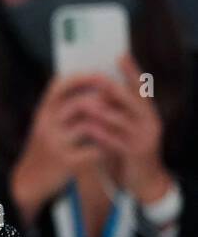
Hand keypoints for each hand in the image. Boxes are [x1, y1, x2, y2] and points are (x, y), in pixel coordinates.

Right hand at [10, 72, 115, 225]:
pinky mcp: (66, 163)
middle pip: (80, 104)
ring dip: (108, 125)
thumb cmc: (47, 146)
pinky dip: (106, 148)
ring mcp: (55, 144)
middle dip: (105, 101)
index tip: (104, 74)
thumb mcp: (47, 123)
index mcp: (42, 112)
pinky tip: (111, 148)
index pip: (60, 85)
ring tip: (119, 125)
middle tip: (122, 102)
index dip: (83, 77)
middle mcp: (46, 125)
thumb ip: (64, 106)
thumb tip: (95, 84)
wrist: (30, 180)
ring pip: (89, 126)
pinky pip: (94, 150)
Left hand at [74, 53, 172, 203]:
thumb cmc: (126, 148)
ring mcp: (145, 138)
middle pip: (134, 100)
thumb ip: (114, 109)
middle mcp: (151, 122)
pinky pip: (116, 141)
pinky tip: (88, 129)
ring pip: (123, 120)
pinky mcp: (136, 154)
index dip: (132, 72)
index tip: (120, 55)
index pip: (141, 88)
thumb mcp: (123, 126)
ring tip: (85, 104)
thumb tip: (95, 86)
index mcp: (148, 112)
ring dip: (102, 111)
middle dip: (114, 88)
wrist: (142, 180)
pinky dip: (101, 134)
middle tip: (97, 78)